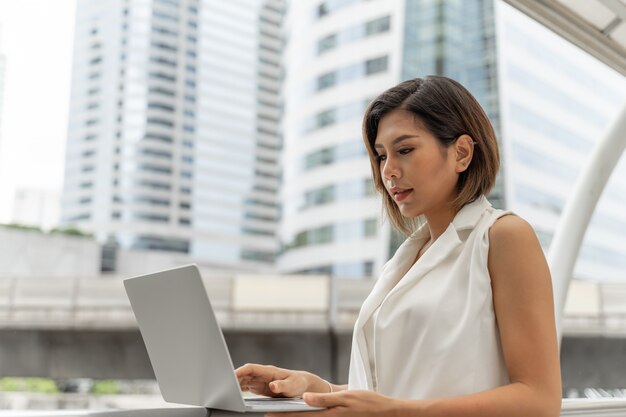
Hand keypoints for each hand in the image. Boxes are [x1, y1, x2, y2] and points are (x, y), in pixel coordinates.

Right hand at [235, 363, 325, 397]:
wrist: (302, 385)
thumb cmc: (298, 383)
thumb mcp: (292, 386)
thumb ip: (282, 385)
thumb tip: (272, 385)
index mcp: (269, 371)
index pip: (251, 368)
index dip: (240, 371)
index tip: (231, 375)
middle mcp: (263, 375)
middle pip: (244, 374)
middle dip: (234, 378)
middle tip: (224, 386)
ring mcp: (260, 381)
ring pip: (244, 380)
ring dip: (235, 384)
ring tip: (226, 391)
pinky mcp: (260, 387)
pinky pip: (247, 386)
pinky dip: (239, 389)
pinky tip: (233, 394)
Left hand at [266, 390, 407, 416]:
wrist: (386, 414)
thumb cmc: (369, 403)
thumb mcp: (347, 396)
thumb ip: (324, 398)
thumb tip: (305, 397)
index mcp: (329, 415)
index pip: (301, 416)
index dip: (284, 415)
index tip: (269, 413)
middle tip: (270, 415)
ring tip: (283, 416)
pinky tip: (305, 415)